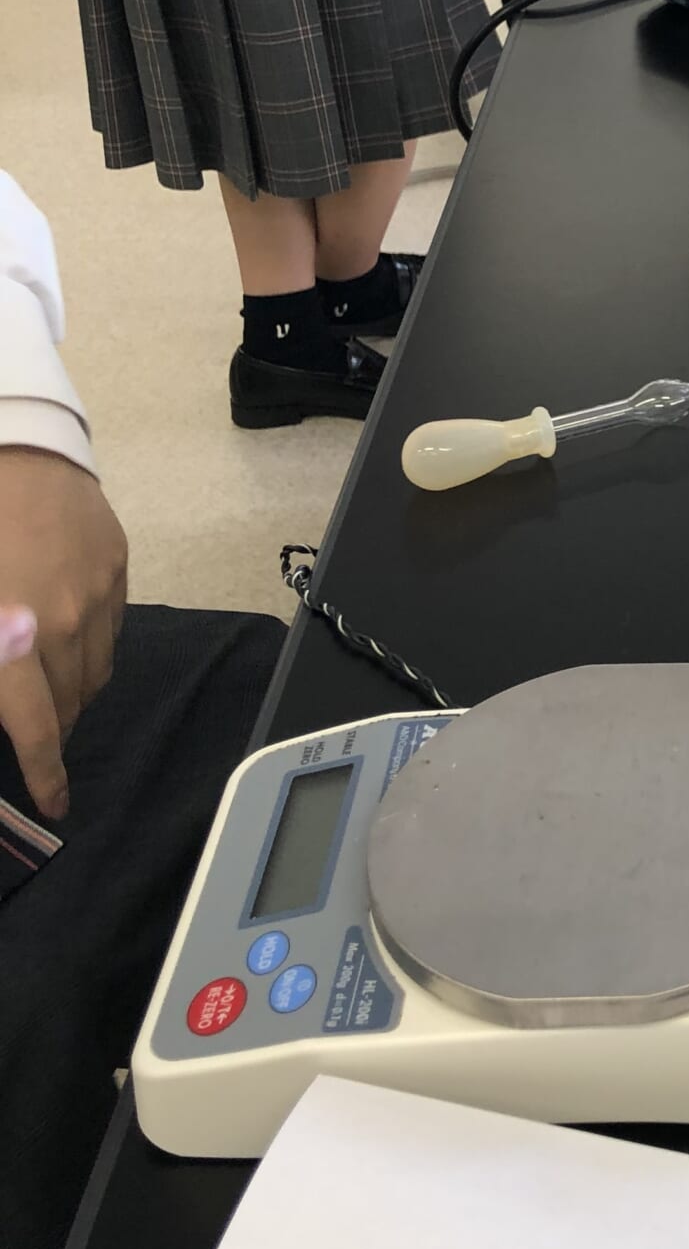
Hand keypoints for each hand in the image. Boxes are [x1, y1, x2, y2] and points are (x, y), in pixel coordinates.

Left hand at [0, 448, 127, 819]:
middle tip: (35, 736)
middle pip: (69, 704)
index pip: (35, 724)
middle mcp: (59, 623)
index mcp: (9, 636)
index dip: (46, 771)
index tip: (55, 804)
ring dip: (73, 693)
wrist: (13, 445)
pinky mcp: (117, 569)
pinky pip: (111, 633)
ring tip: (51, 689)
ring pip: (95, 673)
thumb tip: (3, 694)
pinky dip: (90, 651)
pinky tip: (68, 639)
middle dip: (52, 730)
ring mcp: (96, 596)